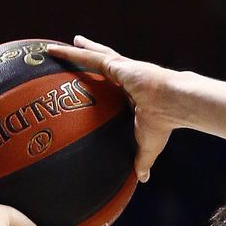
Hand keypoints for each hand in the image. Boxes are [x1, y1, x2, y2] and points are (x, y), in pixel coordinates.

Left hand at [43, 36, 178, 181]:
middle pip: (103, 63)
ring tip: (59, 46)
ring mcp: (120, 68)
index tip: (95, 80)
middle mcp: (126, 77)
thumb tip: (142, 179)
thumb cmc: (163, 123)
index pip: (115, 84)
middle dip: (91, 55)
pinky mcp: (115, 64)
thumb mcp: (148, 145)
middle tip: (76, 48)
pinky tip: (54, 50)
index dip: (105, 80)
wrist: (172, 104)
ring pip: (93, 56)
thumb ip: (141, 160)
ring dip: (76, 50)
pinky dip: (70, 54)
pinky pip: (87, 57)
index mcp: (134, 92)